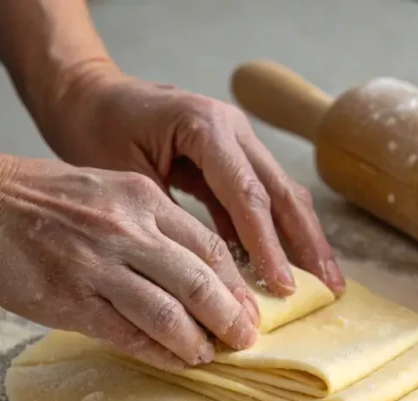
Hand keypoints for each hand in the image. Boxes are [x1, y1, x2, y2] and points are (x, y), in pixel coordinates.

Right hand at [0, 152, 260, 370]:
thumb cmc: (38, 197)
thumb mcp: (108, 189)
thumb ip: (151, 224)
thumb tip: (194, 270)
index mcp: (142, 198)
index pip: (209, 246)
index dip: (237, 283)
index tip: (250, 307)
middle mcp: (127, 230)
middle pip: (200, 282)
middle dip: (230, 318)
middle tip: (245, 340)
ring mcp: (98, 266)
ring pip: (169, 314)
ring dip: (197, 342)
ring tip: (209, 356)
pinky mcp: (70, 299)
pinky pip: (127, 334)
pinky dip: (158, 353)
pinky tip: (174, 362)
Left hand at [40, 68, 344, 297]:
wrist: (88, 96)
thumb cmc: (96, 131)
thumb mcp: (127, 179)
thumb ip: (172, 220)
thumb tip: (209, 278)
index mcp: (206, 126)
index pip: (248, 195)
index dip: (269, 246)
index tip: (283, 288)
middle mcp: (233, 127)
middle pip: (282, 192)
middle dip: (308, 244)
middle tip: (329, 287)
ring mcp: (239, 138)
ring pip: (282, 194)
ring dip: (304, 239)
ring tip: (327, 281)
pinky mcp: (234, 154)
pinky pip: (262, 197)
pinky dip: (276, 232)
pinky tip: (288, 266)